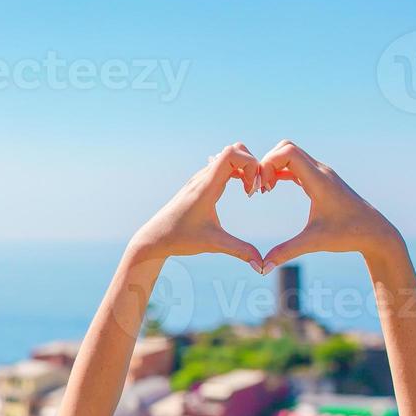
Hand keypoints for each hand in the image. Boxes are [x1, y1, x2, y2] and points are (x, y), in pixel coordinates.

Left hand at [129, 143, 264, 270]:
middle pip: (235, 148)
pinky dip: (237, 172)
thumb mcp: (213, 244)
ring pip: (229, 156)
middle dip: (252, 164)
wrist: (154, 238)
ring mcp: (201, 178)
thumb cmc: (180, 239)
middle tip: (255, 189)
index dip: (251, 165)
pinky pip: (223, 165)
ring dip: (245, 168)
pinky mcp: (200, 183)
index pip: (232, 153)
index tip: (253, 190)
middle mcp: (203, 177)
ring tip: (250, 191)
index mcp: (207, 186)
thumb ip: (239, 251)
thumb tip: (261, 266)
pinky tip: (242, 191)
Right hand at [258, 140, 400, 271]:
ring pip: (291, 154)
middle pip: (286, 147)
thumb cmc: (348, 234)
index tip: (262, 188)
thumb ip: (286, 252)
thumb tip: (262, 268)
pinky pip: (296, 165)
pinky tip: (274, 188)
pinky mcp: (322, 180)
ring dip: (274, 166)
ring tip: (266, 189)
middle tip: (260, 187)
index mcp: (319, 180)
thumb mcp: (314, 243)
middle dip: (267, 163)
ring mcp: (322, 174)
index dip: (268, 164)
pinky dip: (281, 171)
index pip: (287, 152)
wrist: (375, 232)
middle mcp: (321, 171)